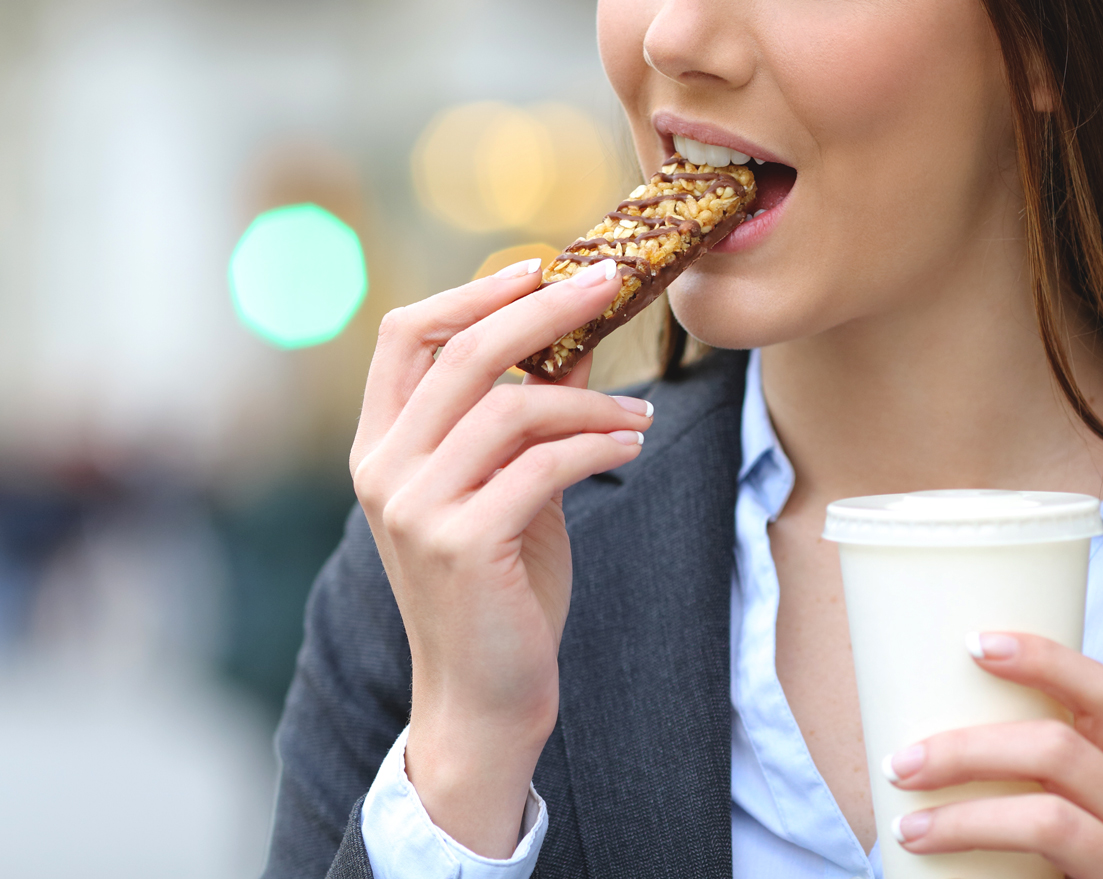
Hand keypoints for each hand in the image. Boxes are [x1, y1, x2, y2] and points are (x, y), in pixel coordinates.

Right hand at [349, 257, 652, 856]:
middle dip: (542, 308)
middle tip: (607, 281)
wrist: (484, 694)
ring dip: (589, 399)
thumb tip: (576, 340)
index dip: (471, 292)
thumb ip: (527, 416)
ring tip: (639, 413)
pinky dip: (596, 444)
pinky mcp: (460, 543)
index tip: (537, 269)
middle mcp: (383, 469)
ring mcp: (414, 507)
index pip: (406, 336)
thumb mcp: (510, 485)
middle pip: (461, 353)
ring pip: (509, 408)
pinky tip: (631, 445)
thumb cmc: (498, 586)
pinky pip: (541, 466)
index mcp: (382, 446)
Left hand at [884, 633, 1102, 877]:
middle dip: (966, 748)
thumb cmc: (1057, 875)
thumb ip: (1003, 777)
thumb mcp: (1042, 814)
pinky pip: (1053, 836)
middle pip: (1061, 742)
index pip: (1099, 692)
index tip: (970, 643)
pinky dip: (975, 831)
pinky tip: (927, 842)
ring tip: (905, 820)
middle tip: (899, 764)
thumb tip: (906, 743)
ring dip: (963, 802)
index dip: (1043, 658)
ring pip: (1050, 799)